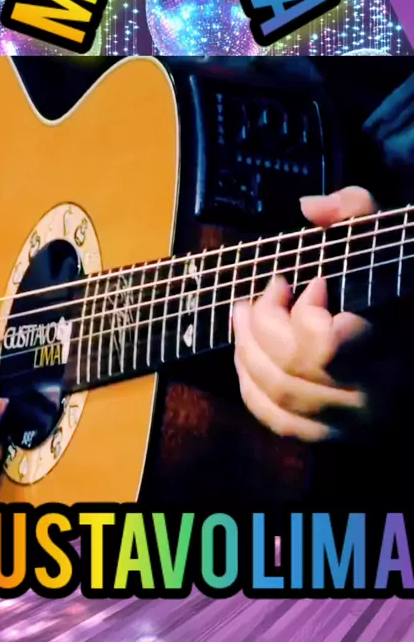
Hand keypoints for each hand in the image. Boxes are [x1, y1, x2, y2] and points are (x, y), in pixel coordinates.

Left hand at [233, 187, 376, 441]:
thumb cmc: (403, 289)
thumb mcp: (390, 241)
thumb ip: (356, 212)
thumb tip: (307, 207)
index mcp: (392, 348)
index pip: (325, 347)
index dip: (302, 313)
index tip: (311, 282)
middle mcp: (374, 396)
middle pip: (290, 370)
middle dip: (262, 324)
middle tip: (265, 292)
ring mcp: (353, 423)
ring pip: (278, 396)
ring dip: (247, 350)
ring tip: (243, 315)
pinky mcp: (336, 435)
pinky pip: (278, 421)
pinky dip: (252, 387)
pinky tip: (247, 355)